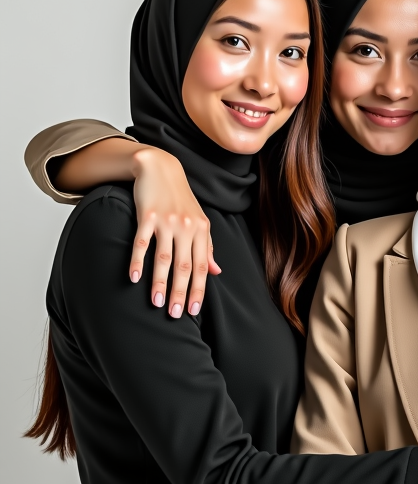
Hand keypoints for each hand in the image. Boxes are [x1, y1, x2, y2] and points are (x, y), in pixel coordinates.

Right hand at [129, 146, 219, 316]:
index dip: (199, 289)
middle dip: (181, 292)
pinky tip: (134, 278)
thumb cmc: (181, 199)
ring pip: (164, 258)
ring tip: (156, 303)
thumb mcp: (199, 222)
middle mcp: (186, 227)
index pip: (202, 266)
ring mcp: (167, 221)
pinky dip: (138, 260)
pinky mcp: (147, 215)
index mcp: (201, 231)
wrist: (161, 168)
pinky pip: (141, 241)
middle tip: (175, 314)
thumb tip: (217, 271)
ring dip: (159, 282)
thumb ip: (207, 247)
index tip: (194, 310)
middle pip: (185, 266)